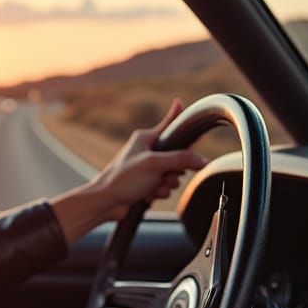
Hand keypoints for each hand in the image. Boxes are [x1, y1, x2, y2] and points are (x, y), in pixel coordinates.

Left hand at [89, 98, 206, 220]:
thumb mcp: (154, 164)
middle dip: (175, 170)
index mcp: (146, 138)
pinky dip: (159, 192)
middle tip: (164, 176)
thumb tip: (202, 161)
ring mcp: (148, 169)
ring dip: (167, 184)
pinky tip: (147, 195)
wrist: (106, 203)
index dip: (179, 119)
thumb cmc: (122, 179)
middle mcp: (147, 151)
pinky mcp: (147, 184)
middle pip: (178, 156)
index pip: (170, 125)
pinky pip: (165, 187)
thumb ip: (181, 160)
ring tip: (153, 187)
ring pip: (173, 174)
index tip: (182, 105)